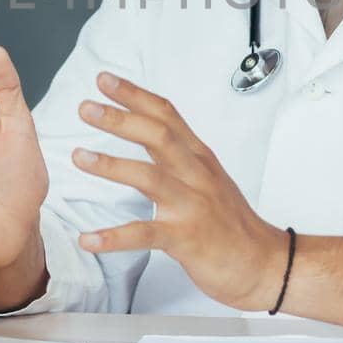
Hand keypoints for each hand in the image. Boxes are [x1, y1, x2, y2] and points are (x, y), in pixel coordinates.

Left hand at [71, 72, 287, 311]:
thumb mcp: (210, 178)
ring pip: (150, 178)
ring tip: (80, 156)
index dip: (135, 95)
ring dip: (112, 165)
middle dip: (120, 119)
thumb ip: (181, 155)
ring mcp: (192, 206)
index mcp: (199, 158)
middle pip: (158, 136)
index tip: (105, 80)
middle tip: (86, 107)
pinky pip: (145, 235)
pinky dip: (113, 237)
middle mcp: (197, 176)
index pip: (167, 116)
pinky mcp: (186, 239)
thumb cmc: (232, 223)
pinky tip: (87, 239)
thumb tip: (149, 131)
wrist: (263, 263)